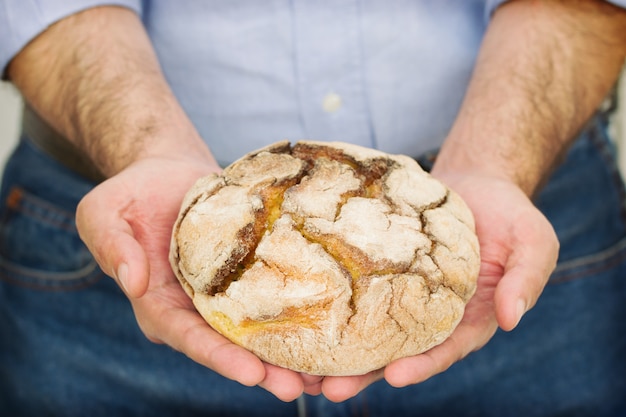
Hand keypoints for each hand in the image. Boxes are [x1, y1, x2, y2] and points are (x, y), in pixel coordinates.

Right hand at [75, 156, 310, 401]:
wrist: (167, 174)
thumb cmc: (130, 194)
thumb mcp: (104, 213)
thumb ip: (113, 247)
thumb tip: (134, 282)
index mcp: (155, 303)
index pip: (186, 337)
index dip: (218, 356)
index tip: (251, 373)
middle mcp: (190, 309)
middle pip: (226, 346)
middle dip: (261, 370)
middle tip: (297, 387)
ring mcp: (218, 295)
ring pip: (252, 331)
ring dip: (284, 354)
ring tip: (321, 374)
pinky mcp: (241, 277)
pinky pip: (267, 299)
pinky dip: (292, 317)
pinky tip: (323, 330)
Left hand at [315, 173, 558, 400]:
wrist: (476, 184)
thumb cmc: (510, 215)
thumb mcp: (534, 243)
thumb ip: (526, 280)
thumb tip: (512, 318)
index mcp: (469, 318)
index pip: (445, 349)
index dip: (421, 365)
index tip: (395, 377)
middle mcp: (431, 315)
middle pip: (396, 352)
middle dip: (365, 374)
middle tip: (330, 389)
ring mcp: (403, 294)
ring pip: (368, 330)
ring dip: (338, 352)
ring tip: (303, 372)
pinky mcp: (381, 271)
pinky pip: (357, 292)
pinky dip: (333, 308)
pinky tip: (302, 319)